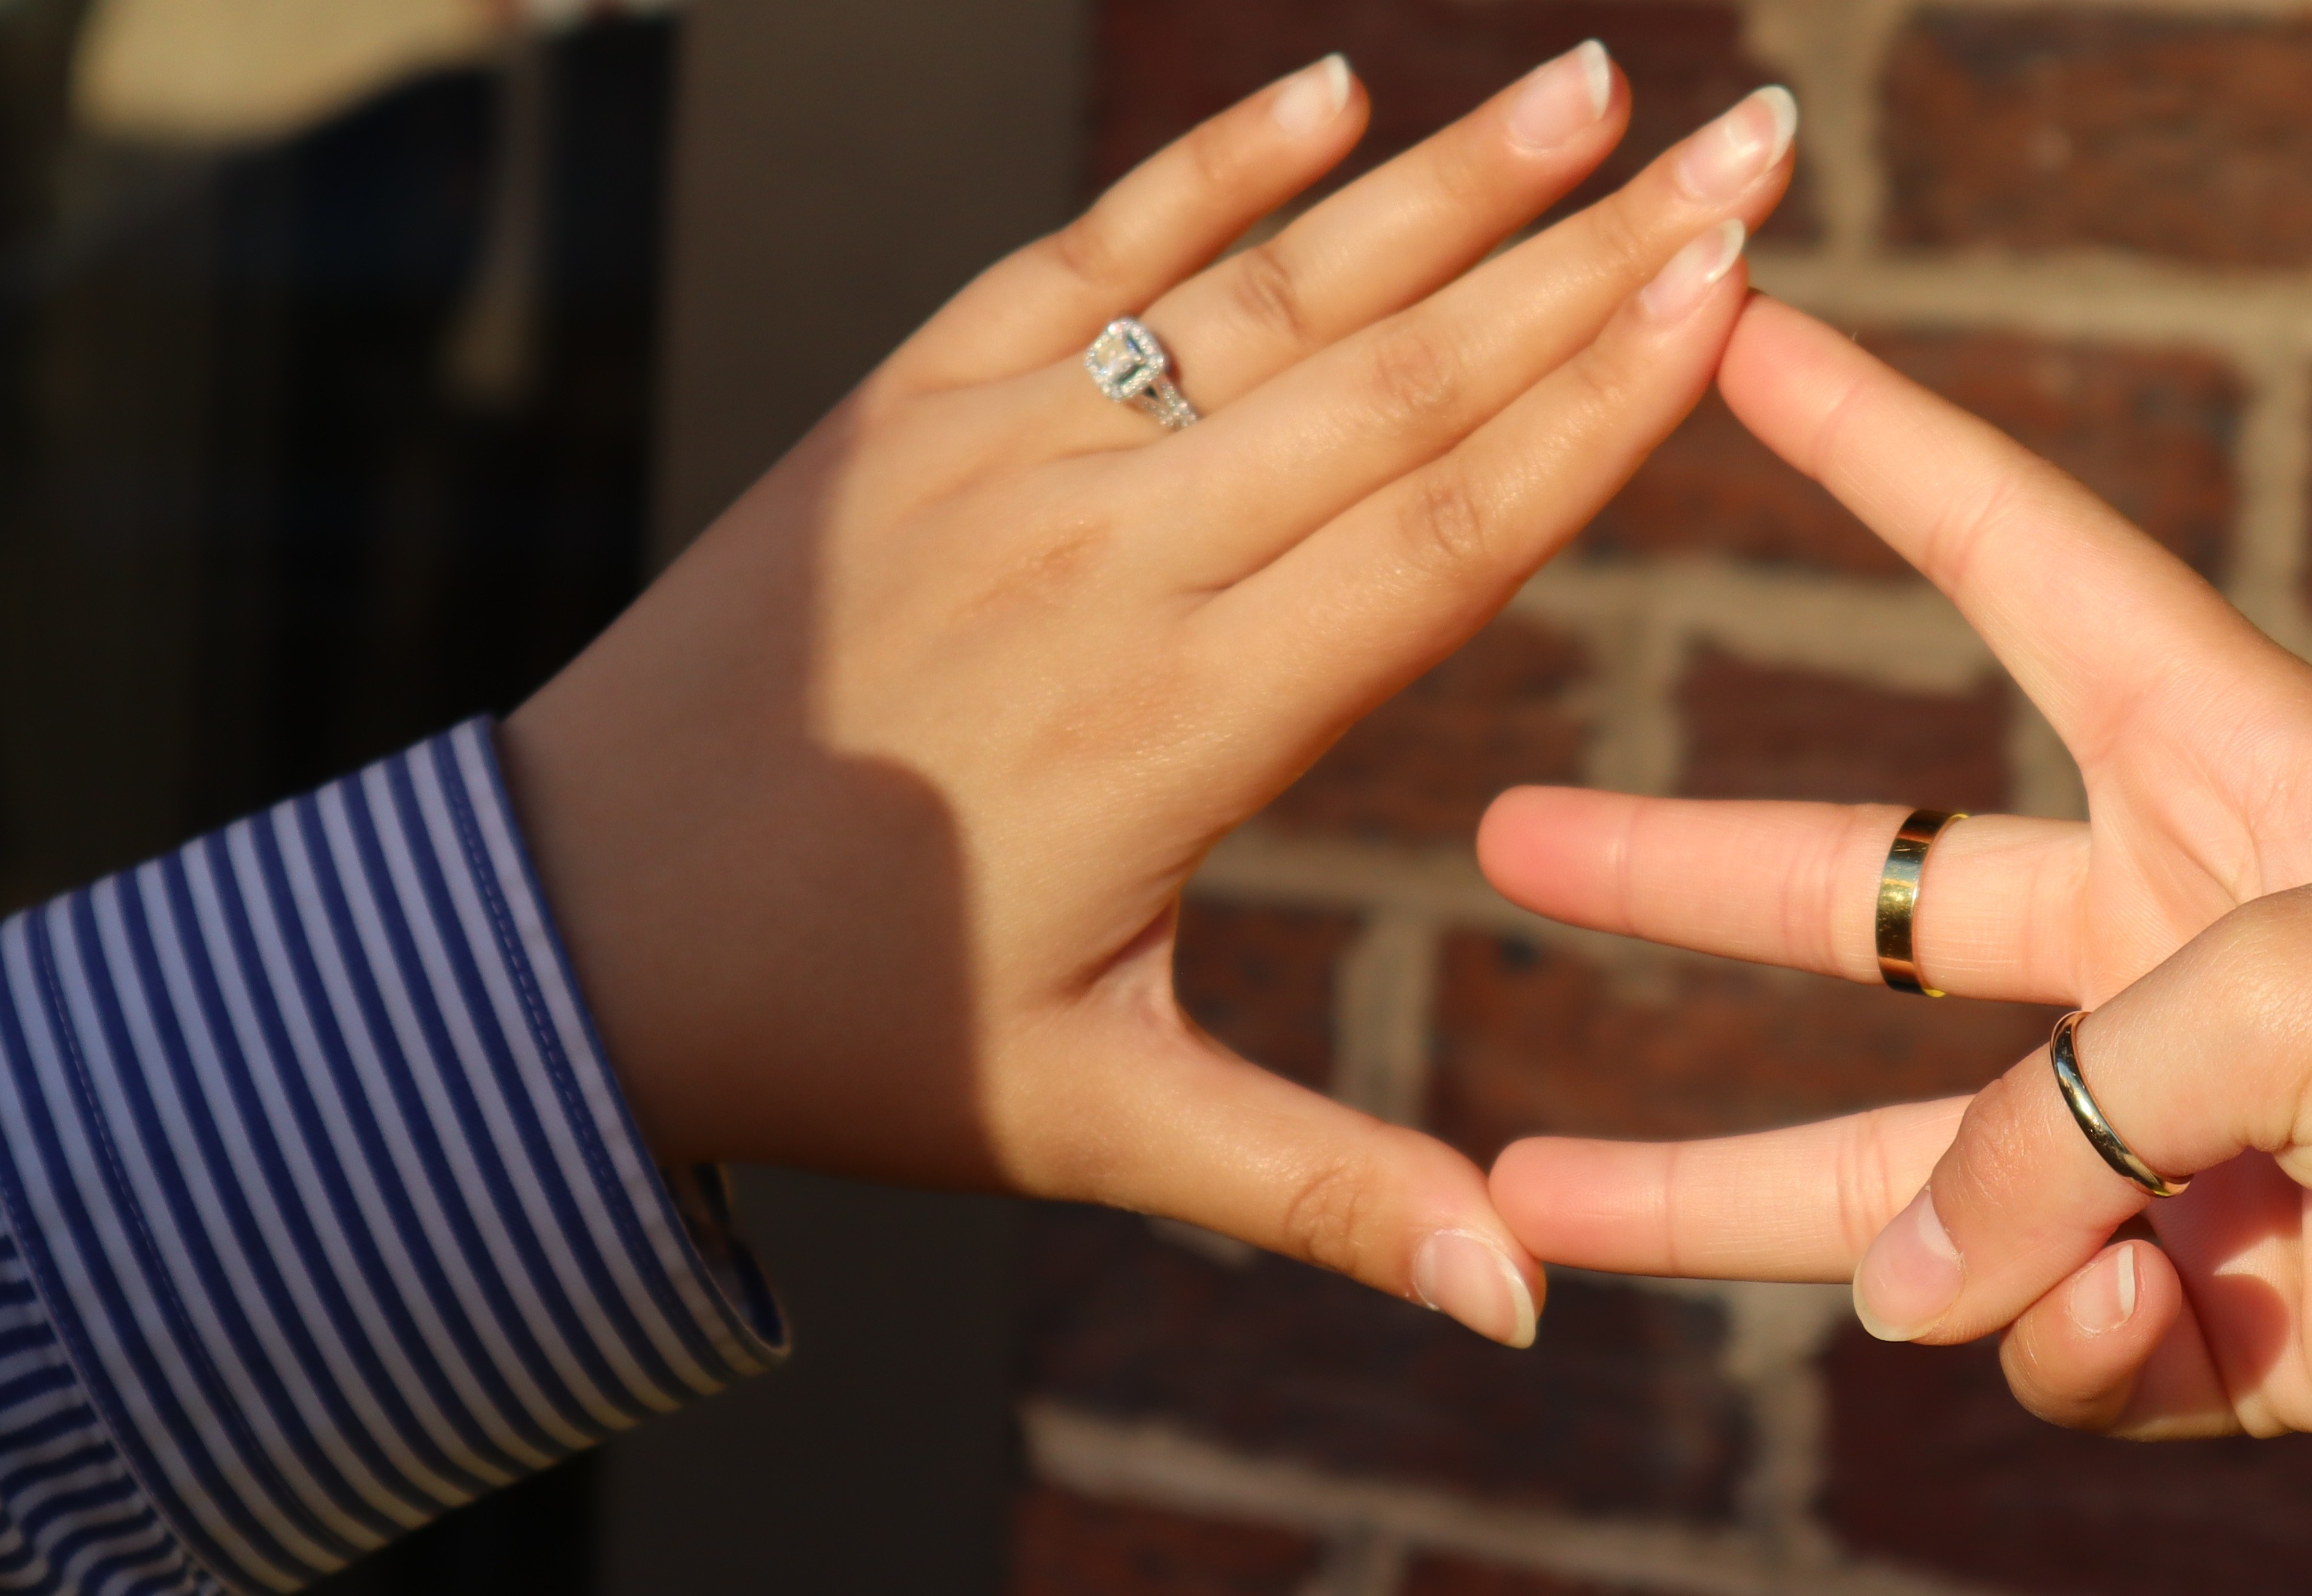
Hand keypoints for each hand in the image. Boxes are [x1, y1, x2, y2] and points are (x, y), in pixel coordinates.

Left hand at [500, 45, 1798, 1346]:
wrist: (556, 934)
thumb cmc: (857, 1040)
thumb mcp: (1096, 1127)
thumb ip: (1324, 1191)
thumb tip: (1529, 1303)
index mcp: (1182, 719)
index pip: (1447, 530)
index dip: (1603, 404)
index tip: (1735, 284)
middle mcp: (1110, 556)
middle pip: (1401, 377)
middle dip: (1598, 254)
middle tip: (1755, 140)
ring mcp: (1003, 458)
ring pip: (1268, 292)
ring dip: (1449, 182)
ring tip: (1599, 84)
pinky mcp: (912, 409)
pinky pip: (1086, 256)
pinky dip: (1212, 166)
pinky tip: (1337, 84)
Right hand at [1476, 299, 2311, 1454]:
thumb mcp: (2305, 975)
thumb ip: (2058, 1106)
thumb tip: (1913, 1281)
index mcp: (2235, 769)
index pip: (2022, 563)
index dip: (1881, 447)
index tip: (1749, 334)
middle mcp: (2190, 938)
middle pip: (1886, 897)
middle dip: (1695, 877)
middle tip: (1509, 846)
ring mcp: (2189, 1127)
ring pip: (1906, 1161)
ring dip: (1740, 1190)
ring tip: (1544, 1195)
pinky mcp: (2214, 1300)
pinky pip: (2052, 1319)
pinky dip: (2058, 1329)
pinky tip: (2126, 1312)